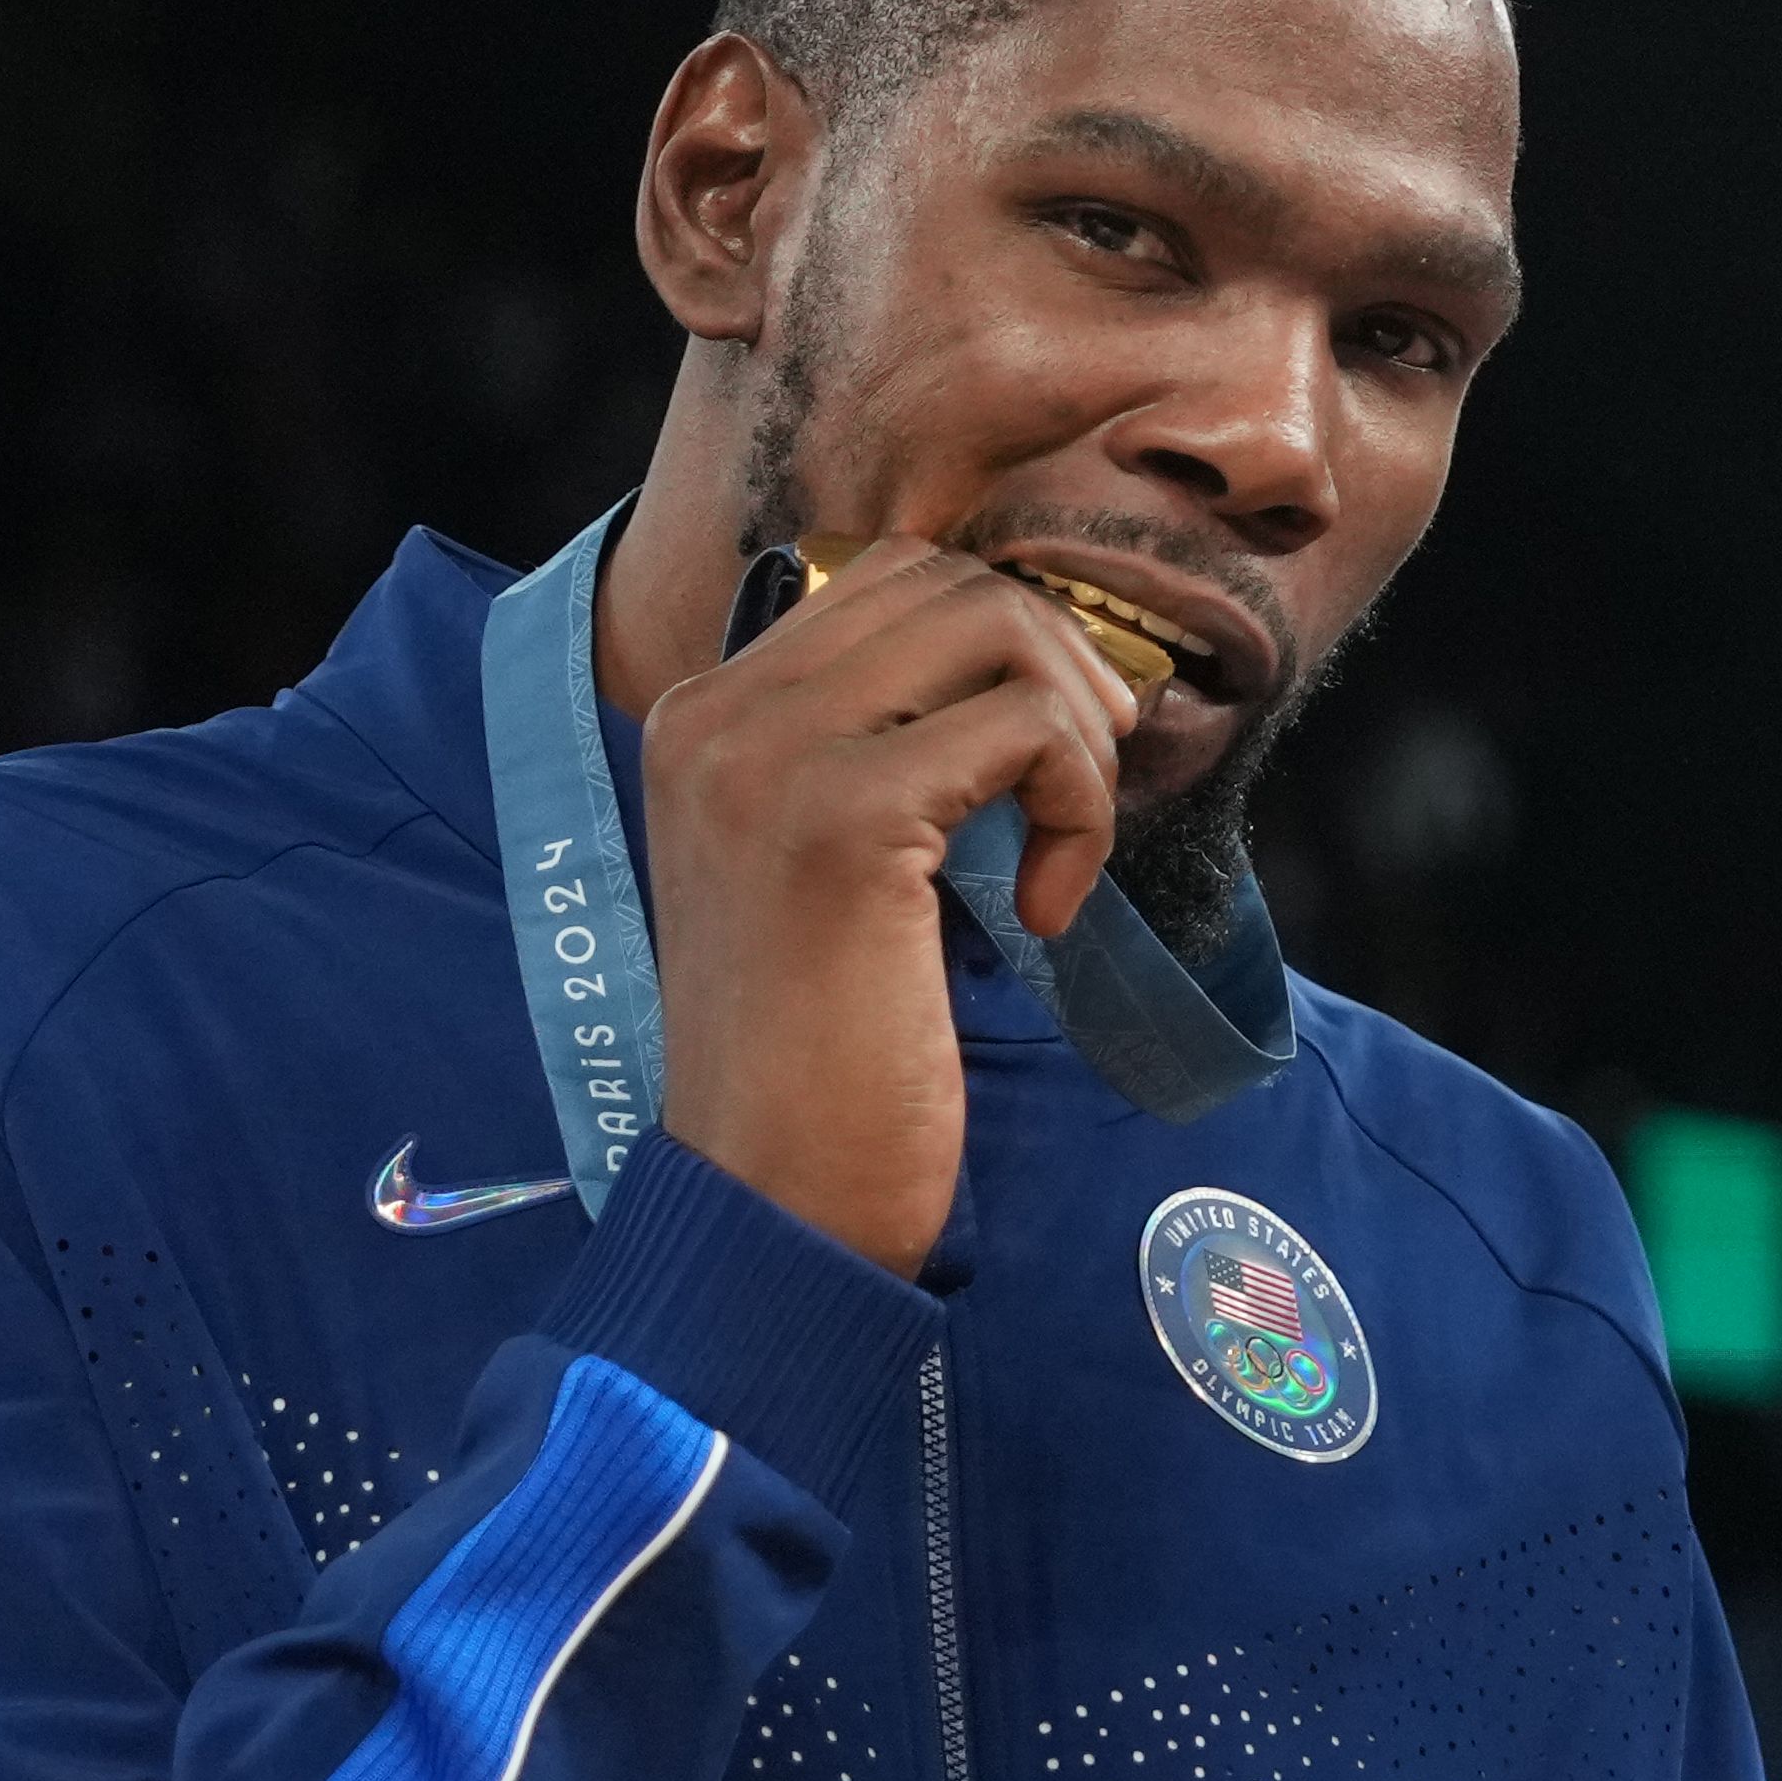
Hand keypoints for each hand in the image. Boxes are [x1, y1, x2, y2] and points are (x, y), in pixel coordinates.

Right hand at [634, 539, 1140, 1277]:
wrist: (772, 1201)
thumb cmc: (819, 1065)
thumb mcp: (827, 877)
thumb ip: (878, 757)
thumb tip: (1023, 671)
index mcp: (704, 719)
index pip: (889, 580)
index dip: (1006, 647)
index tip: (1045, 760)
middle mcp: (719, 715)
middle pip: (951, 582)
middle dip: (1057, 674)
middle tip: (1075, 798)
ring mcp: (773, 758)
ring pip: (998, 629)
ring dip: (1075, 735)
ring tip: (1060, 852)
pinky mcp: (847, 818)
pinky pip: (1029, 730)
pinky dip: (1077, 808)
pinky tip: (1044, 910)